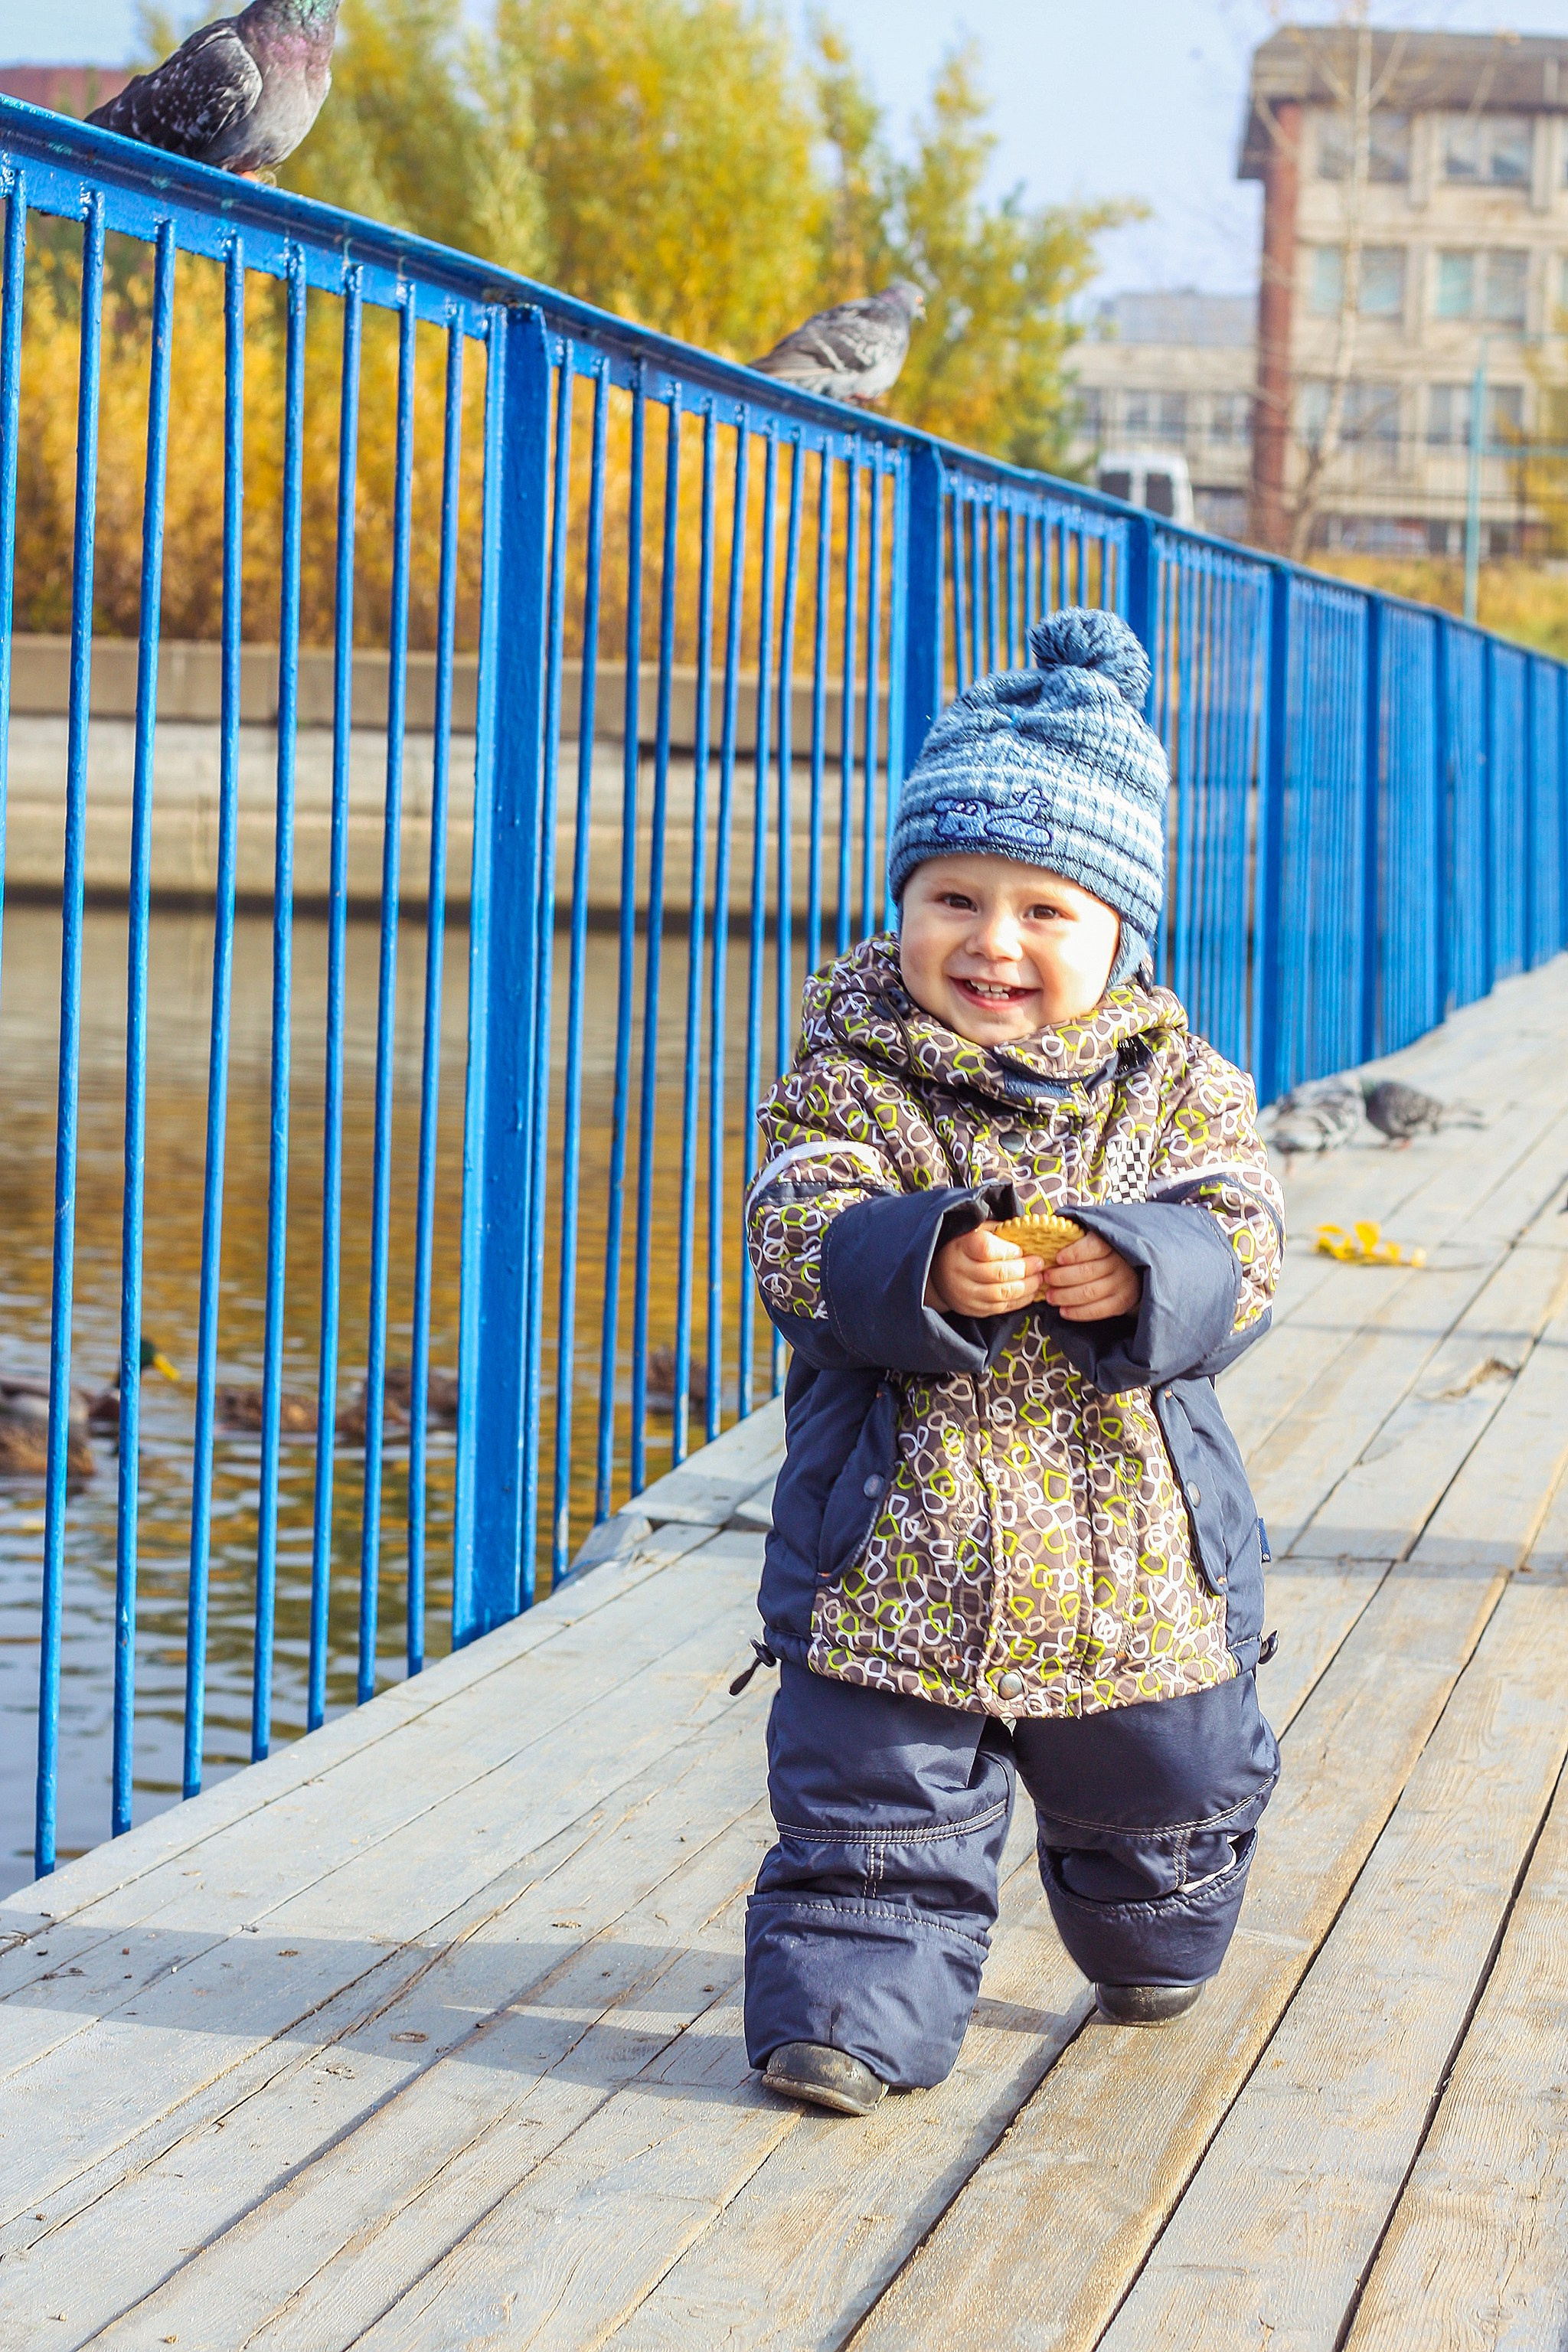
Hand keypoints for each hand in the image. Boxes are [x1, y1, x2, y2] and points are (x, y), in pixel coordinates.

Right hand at [926, 1225, 1045, 1317]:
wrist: (938, 1278)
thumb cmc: (963, 1249)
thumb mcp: (974, 1231)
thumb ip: (998, 1230)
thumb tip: (1027, 1232)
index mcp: (961, 1247)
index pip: (986, 1248)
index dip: (1008, 1250)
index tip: (1019, 1249)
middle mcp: (961, 1272)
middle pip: (999, 1273)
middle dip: (1025, 1269)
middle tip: (1039, 1263)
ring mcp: (966, 1294)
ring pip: (1003, 1293)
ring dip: (1027, 1286)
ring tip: (1039, 1278)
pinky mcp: (974, 1309)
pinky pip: (1002, 1308)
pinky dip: (1021, 1300)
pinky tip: (1030, 1291)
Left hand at [1043, 1230, 1142, 1321]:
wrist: (1132, 1272)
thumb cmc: (1103, 1254)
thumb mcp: (1094, 1240)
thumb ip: (1075, 1238)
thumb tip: (1046, 1234)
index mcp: (1112, 1244)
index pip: (1094, 1247)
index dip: (1074, 1253)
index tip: (1057, 1258)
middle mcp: (1120, 1264)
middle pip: (1086, 1271)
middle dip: (1061, 1277)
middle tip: (1046, 1278)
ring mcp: (1123, 1285)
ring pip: (1089, 1292)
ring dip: (1065, 1296)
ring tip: (1050, 1296)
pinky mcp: (1121, 1303)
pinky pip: (1097, 1311)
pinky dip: (1077, 1312)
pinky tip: (1063, 1310)